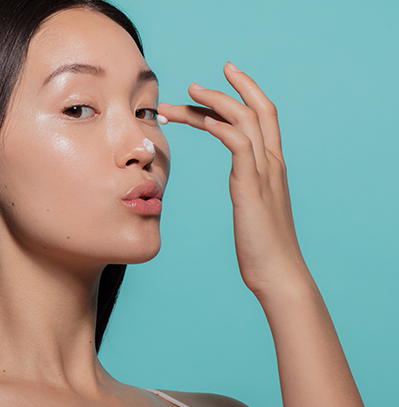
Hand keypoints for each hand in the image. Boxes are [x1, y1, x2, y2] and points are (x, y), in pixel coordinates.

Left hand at [158, 62, 309, 299]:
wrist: (276, 273)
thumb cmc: (260, 248)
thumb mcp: (252, 208)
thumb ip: (247, 189)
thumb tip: (239, 185)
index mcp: (271, 166)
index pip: (261, 117)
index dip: (244, 94)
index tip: (219, 79)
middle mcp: (272, 163)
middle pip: (257, 109)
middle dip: (230, 88)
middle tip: (194, 81)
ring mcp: (264, 174)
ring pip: (245, 121)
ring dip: (213, 103)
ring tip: (185, 94)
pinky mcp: (252, 188)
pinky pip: (240, 146)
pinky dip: (222, 128)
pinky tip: (202, 120)